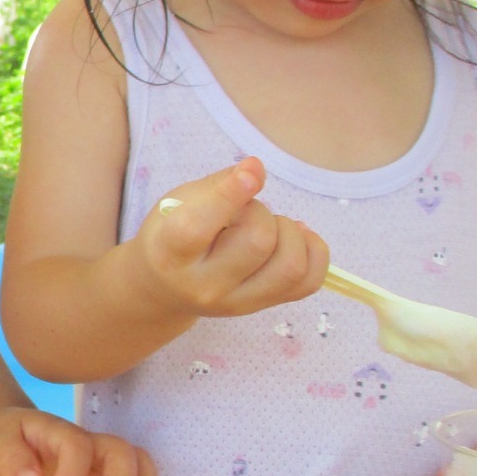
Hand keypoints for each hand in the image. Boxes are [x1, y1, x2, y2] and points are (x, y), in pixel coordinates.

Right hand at [134, 158, 327, 319]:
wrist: (164, 290)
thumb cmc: (169, 237)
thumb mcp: (178, 203)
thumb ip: (217, 184)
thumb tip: (255, 168)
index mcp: (170, 254)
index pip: (198, 228)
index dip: (229, 196)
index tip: (250, 173)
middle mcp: (205, 286)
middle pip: (258, 242)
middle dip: (260, 212)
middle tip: (244, 211)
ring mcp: (238, 303)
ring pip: (291, 265)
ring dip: (288, 233)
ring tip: (269, 227)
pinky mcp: (263, 307)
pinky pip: (309, 282)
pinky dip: (313, 251)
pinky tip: (294, 239)